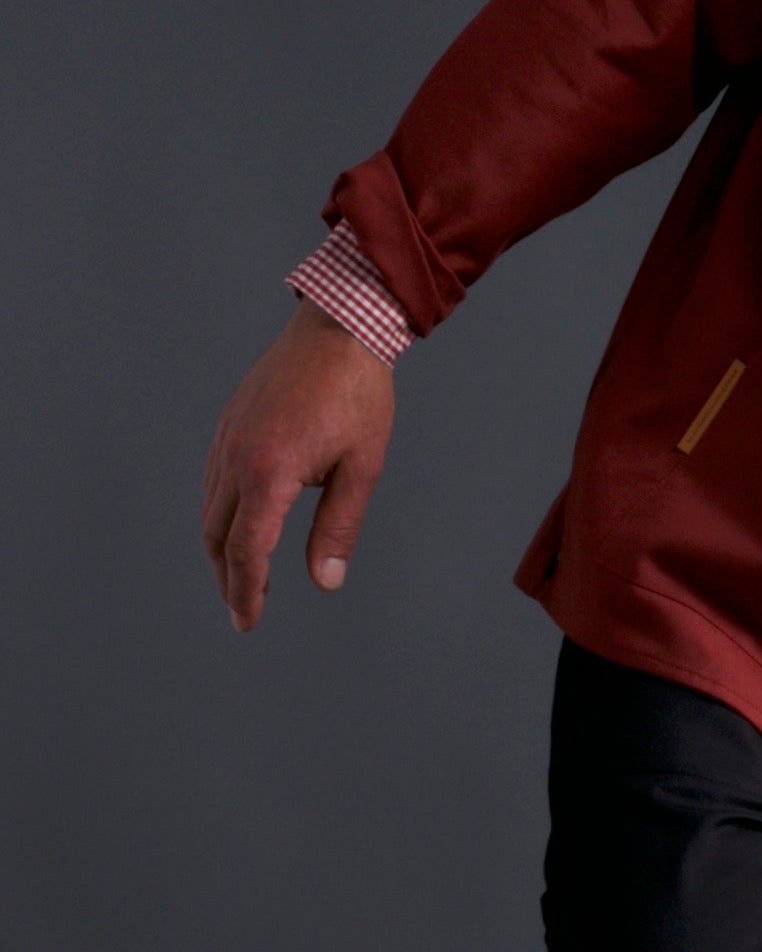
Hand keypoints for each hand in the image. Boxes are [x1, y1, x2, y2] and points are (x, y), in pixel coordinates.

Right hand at [201, 301, 395, 630]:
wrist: (337, 329)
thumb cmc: (358, 396)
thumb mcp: (362, 467)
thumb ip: (338, 527)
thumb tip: (324, 582)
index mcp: (271, 472)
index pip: (248, 550)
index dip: (246, 592)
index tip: (248, 622)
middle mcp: (238, 458)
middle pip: (219, 537)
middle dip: (229, 580)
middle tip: (243, 611)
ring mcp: (227, 439)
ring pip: (210, 511)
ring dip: (221, 550)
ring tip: (240, 577)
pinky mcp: (228, 425)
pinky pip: (212, 482)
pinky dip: (219, 515)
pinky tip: (238, 525)